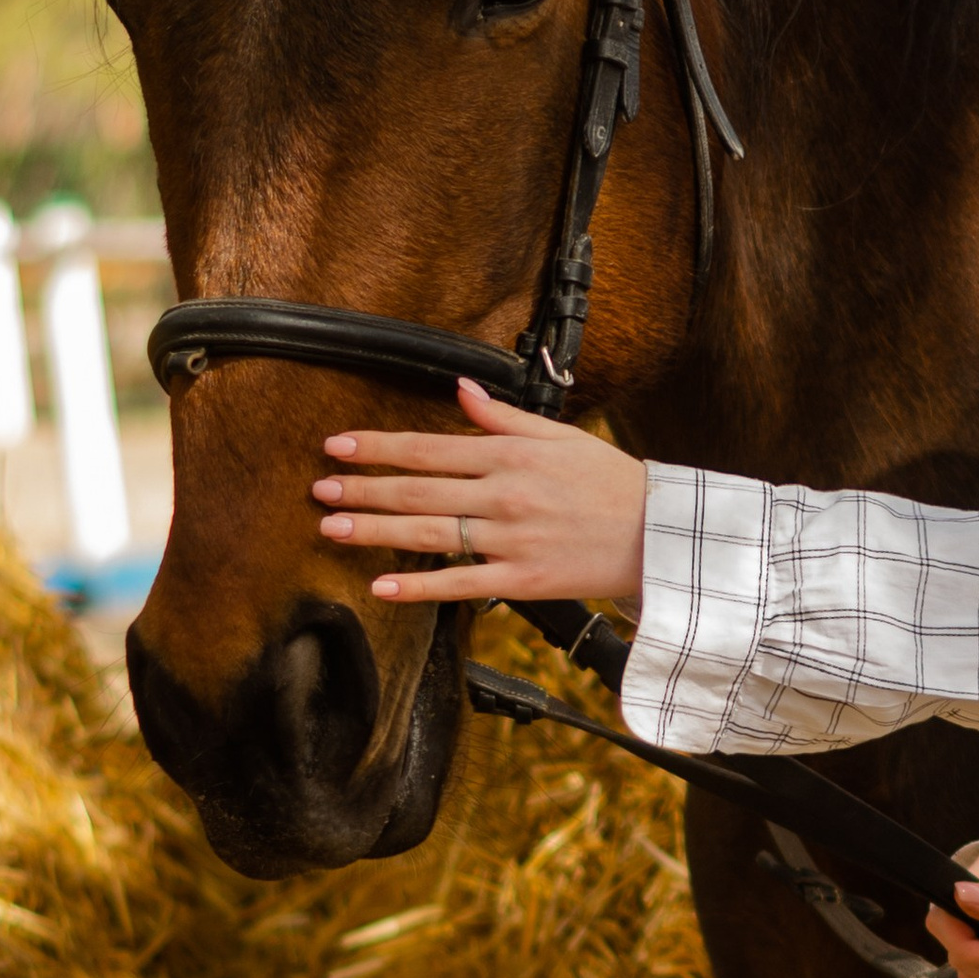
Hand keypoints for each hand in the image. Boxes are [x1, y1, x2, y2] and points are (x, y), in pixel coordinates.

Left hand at [311, 378, 648, 607]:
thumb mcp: (560, 435)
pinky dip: (419, 587)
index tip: (338, 446)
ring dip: (375, 531)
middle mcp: (503, 495)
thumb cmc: (611, 483)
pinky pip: (461, 584)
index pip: (428, 447)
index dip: (378, 447)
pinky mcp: (523, 579)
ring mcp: (511, 539)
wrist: (659, 534)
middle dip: (362, 489)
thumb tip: (461, 389)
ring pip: (428, 534)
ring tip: (331, 529)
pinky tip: (382, 586)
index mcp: (510, 455)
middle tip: (319, 490)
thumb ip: (503, 417)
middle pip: (417, 490)